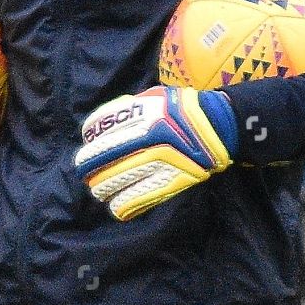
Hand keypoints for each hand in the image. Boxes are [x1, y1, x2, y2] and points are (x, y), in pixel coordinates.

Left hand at [74, 86, 237, 220]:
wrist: (217, 125)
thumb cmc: (181, 108)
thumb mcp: (151, 98)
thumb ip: (127, 111)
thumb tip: (102, 129)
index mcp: (138, 115)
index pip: (98, 134)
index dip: (89, 146)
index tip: (88, 151)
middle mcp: (144, 138)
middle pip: (100, 160)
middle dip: (89, 170)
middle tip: (87, 175)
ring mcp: (157, 161)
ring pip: (114, 182)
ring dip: (102, 189)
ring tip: (101, 191)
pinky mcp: (169, 180)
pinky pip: (136, 199)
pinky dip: (122, 205)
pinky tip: (117, 206)